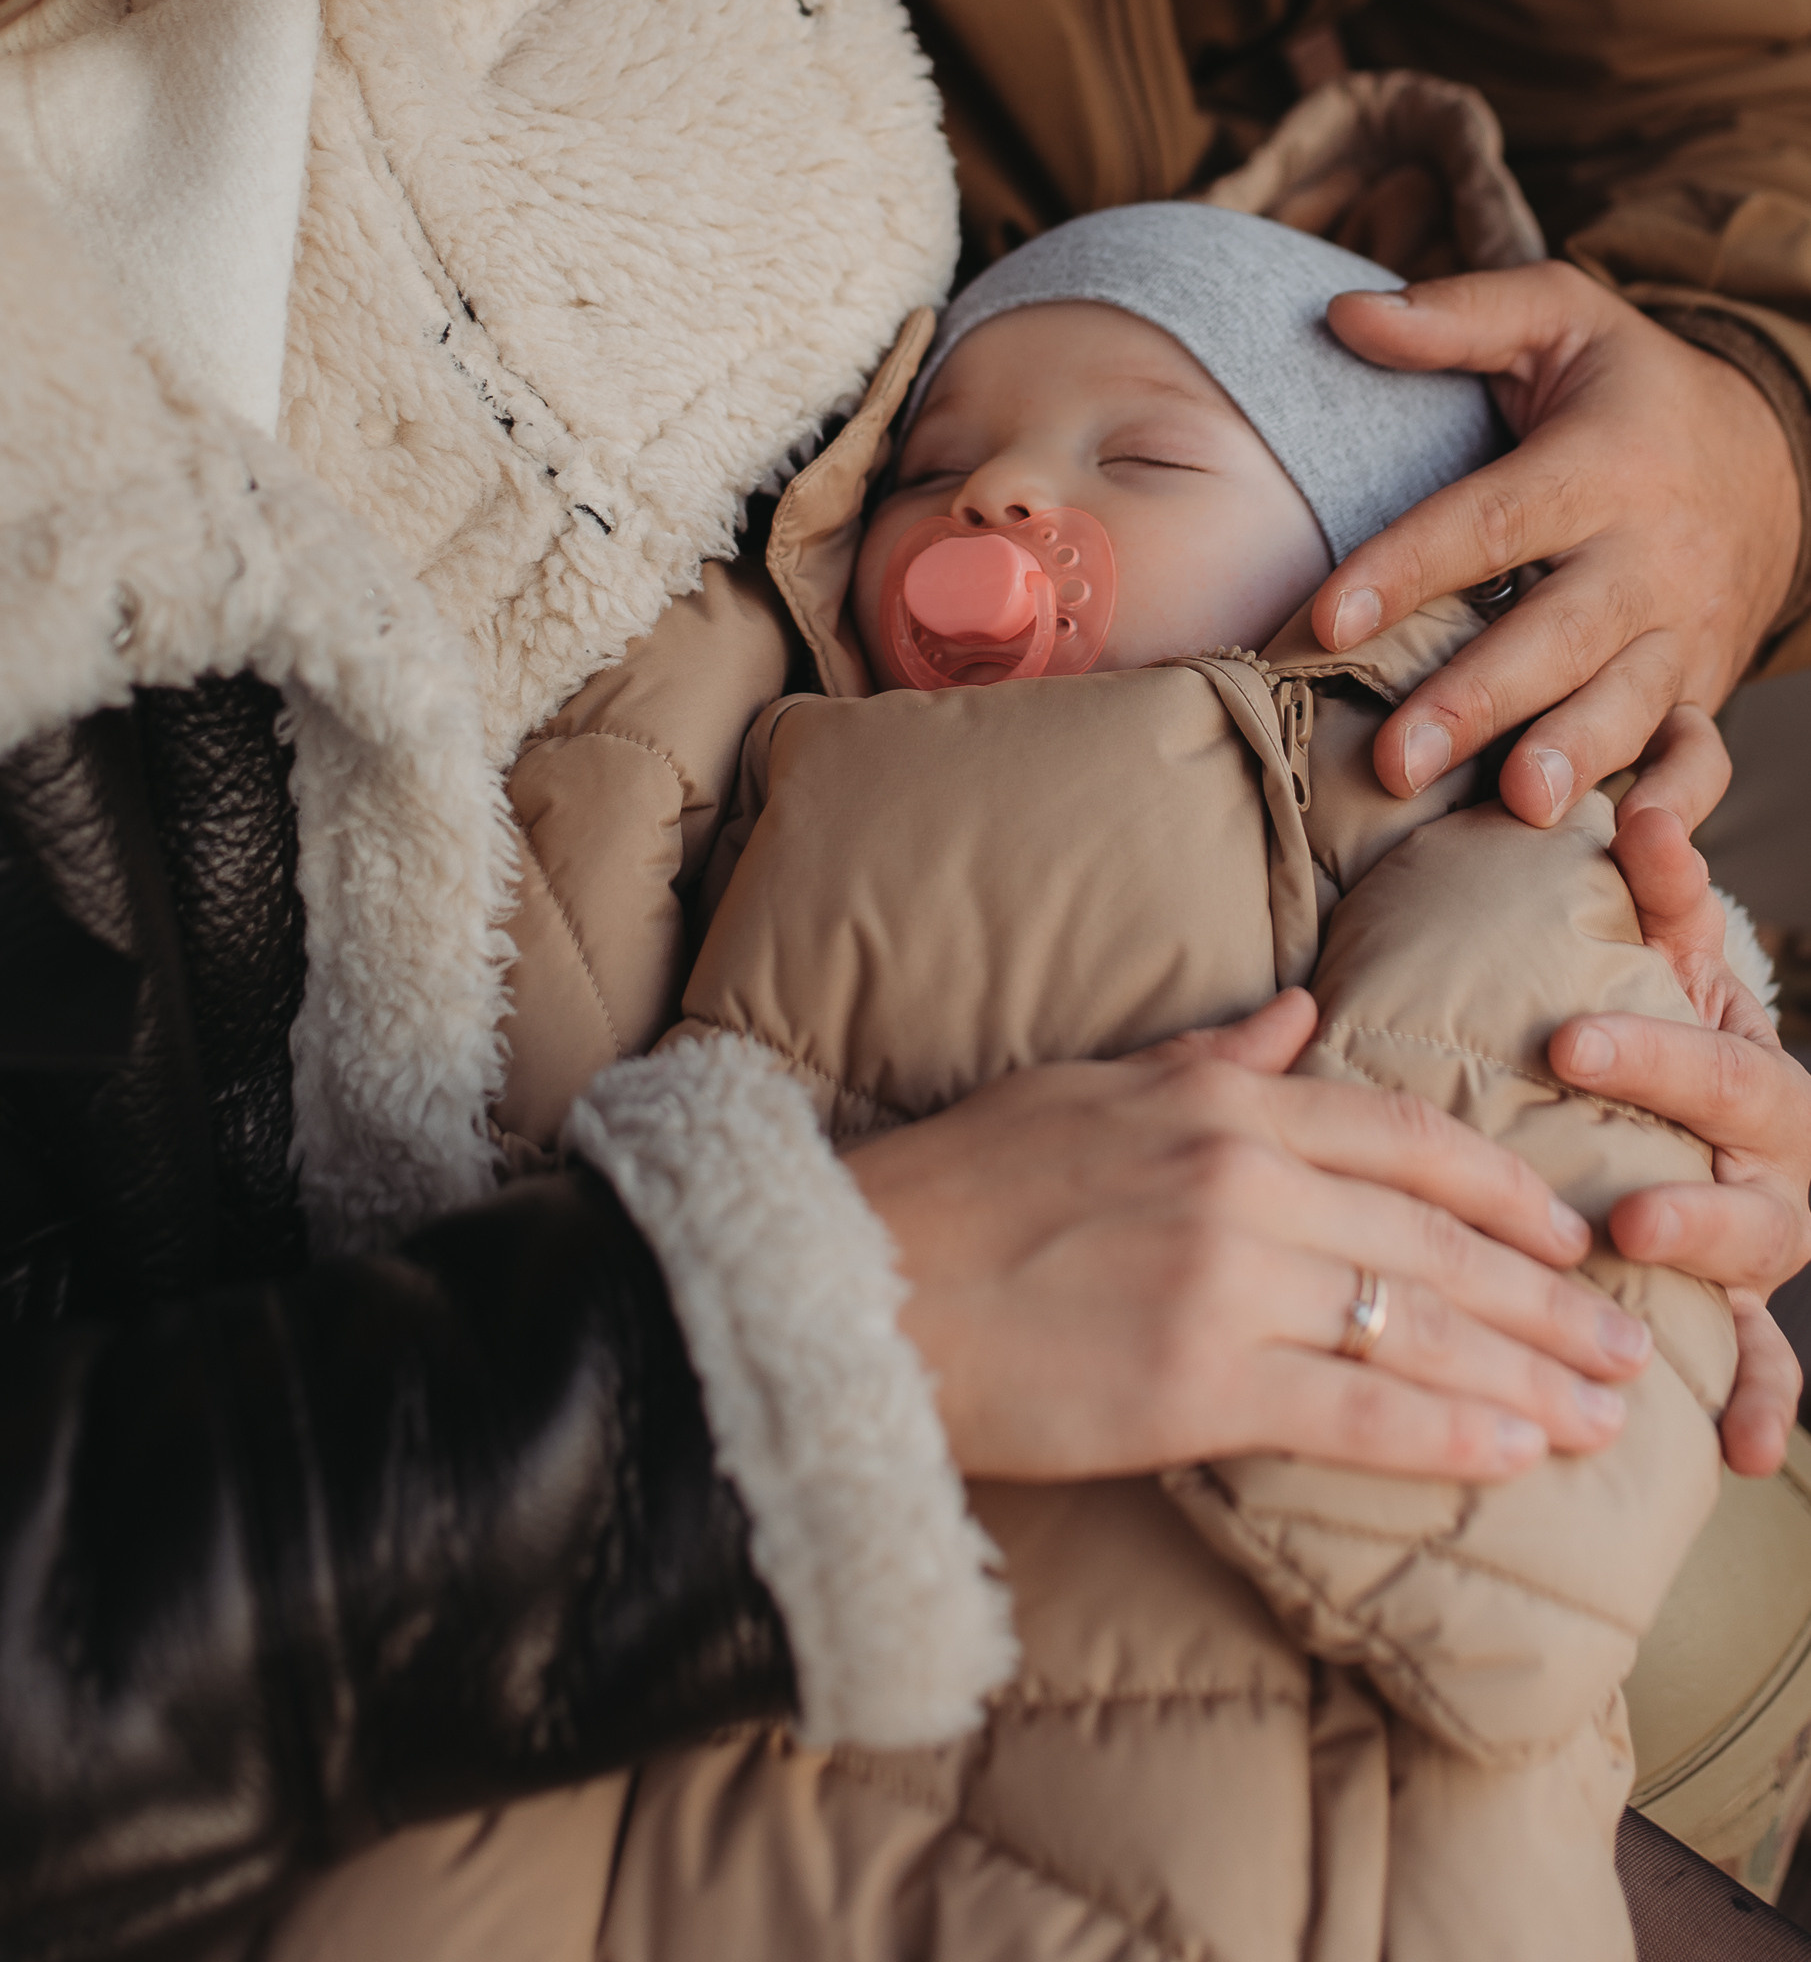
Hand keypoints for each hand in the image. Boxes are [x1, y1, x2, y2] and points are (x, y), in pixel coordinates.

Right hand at [847, 991, 1654, 1486]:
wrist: (851, 1287)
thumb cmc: (954, 1187)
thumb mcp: (1083, 1086)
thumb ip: (1203, 1057)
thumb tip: (1292, 1015)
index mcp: (1217, 1104)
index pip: (1405, 1138)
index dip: (1502, 1189)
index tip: (1564, 1231)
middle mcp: (1241, 1180)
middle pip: (1436, 1240)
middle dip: (1545, 1296)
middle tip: (1619, 1339)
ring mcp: (1226, 1283)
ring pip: (1419, 1329)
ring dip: (1525, 1374)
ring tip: (1596, 1410)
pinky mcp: (1199, 1386)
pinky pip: (1360, 1414)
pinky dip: (1449, 1436)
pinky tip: (1512, 1454)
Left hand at [1311, 264, 1798, 827]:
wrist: (1770, 454)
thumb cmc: (1626, 390)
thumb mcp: (1559, 318)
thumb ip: (1455, 316)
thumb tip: (1342, 313)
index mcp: (1600, 464)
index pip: (1492, 520)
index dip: (1408, 568)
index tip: (1325, 617)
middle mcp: (1648, 558)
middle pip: (1559, 633)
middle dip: (1481, 698)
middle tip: (1398, 756)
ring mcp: (1683, 633)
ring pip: (1629, 705)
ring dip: (1574, 758)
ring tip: (1518, 807)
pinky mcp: (1703, 689)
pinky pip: (1698, 758)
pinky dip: (1674, 811)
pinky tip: (1636, 853)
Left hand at [1551, 840, 1810, 1475]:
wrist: (1718, 1112)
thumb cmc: (1670, 1027)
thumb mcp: (1678, 961)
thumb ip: (1664, 895)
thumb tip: (1642, 808)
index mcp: (1753, 1070)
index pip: (1712, 1059)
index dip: (1650, 1049)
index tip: (1566, 1041)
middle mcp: (1775, 1155)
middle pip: (1746, 1159)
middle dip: (1686, 1184)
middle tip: (1617, 1199)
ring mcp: (1764, 1238)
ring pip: (1756, 1258)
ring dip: (1709, 1261)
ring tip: (1650, 1266)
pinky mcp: (1747, 1313)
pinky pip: (1763, 1366)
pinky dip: (1761, 1407)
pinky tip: (1744, 1454)